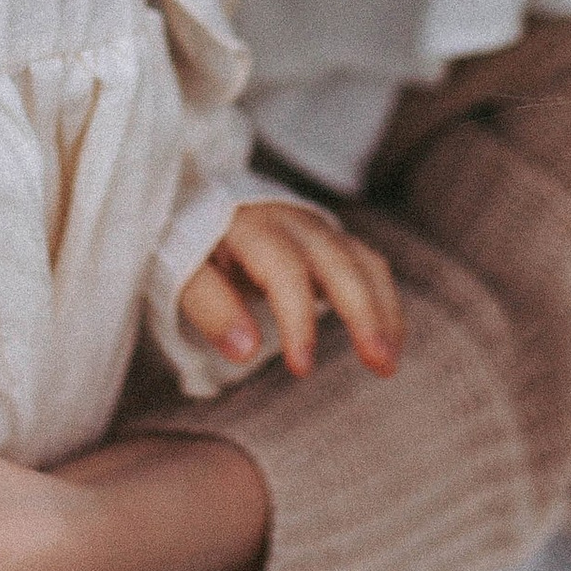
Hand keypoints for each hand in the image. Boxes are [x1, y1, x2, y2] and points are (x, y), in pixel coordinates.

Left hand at [178, 199, 401, 378]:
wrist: (201, 202)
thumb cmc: (192, 244)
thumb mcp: (182, 271)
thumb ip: (211, 307)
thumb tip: (246, 350)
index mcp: (252, 228)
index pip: (285, 272)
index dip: (297, 321)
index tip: (302, 368)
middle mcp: (294, 224)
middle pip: (340, 264)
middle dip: (364, 314)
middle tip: (380, 364)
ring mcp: (319, 230)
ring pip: (364, 264)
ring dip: (383, 311)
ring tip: (388, 362)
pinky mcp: (333, 241)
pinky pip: (370, 267)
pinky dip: (384, 303)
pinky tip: (388, 340)